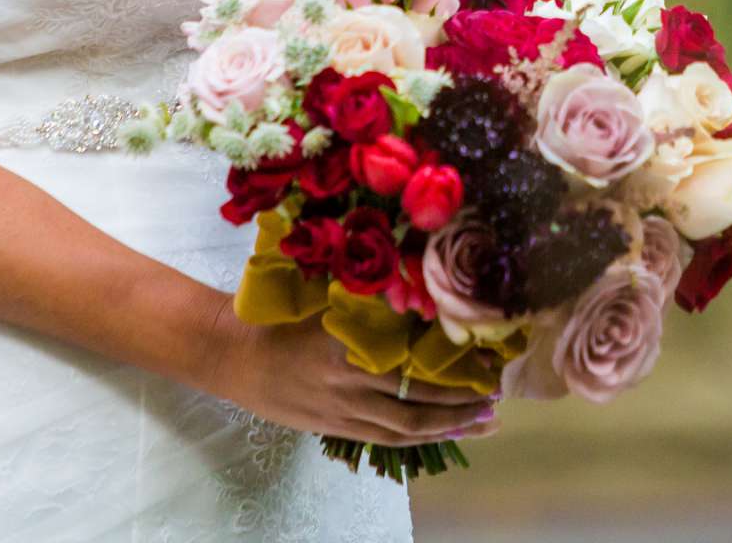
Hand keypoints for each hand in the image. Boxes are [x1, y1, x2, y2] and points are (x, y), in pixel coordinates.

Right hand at [194, 294, 499, 446]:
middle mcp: (350, 384)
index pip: (415, 363)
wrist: (233, 355)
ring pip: (406, 429)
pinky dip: (419, 438)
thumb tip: (422, 293)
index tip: (487, 360)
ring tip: (485, 422)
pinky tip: (443, 433)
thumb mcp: (329, 300)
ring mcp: (342, 412)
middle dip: (463, 403)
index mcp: (351, 346)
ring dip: (449, 426)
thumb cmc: (281, 318)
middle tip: (498, 395)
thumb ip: (372, 304)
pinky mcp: (334, 428)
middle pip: (418, 404)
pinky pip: (385, 439)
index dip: (454, 368)